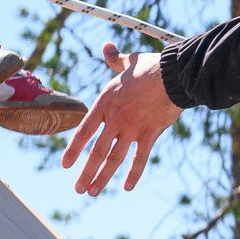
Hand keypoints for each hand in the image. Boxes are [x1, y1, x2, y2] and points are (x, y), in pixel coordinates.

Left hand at [62, 44, 181, 193]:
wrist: (173, 75)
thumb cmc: (152, 67)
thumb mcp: (129, 62)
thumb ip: (115, 59)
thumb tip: (107, 47)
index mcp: (105, 103)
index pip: (84, 131)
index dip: (73, 150)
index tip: (65, 165)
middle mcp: (115, 119)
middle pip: (96, 151)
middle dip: (86, 172)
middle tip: (78, 189)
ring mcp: (132, 128)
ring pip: (113, 158)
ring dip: (102, 177)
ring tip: (93, 191)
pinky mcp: (150, 134)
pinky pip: (139, 158)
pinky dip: (133, 174)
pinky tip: (126, 187)